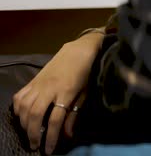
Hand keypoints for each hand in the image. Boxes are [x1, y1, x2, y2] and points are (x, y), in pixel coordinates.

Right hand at [12, 32, 101, 153]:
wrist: (78, 51)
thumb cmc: (86, 73)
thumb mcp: (85, 94)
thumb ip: (74, 114)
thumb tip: (67, 135)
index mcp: (66, 92)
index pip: (56, 119)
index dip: (52, 137)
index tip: (49, 150)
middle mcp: (50, 88)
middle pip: (36, 114)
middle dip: (33, 133)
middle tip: (35, 145)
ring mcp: (39, 84)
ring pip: (25, 106)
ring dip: (25, 123)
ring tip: (29, 134)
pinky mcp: (33, 80)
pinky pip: (20, 96)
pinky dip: (18, 109)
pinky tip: (22, 117)